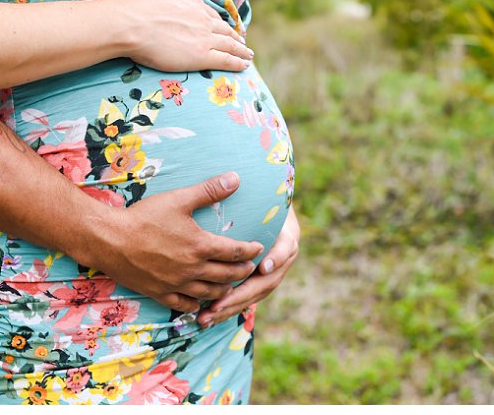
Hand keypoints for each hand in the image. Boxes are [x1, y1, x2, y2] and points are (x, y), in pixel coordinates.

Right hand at [72, 172, 263, 311]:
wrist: (108, 239)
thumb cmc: (143, 217)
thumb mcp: (179, 199)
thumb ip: (209, 190)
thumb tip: (236, 178)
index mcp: (201, 246)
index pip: (236, 252)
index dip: (251, 251)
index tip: (259, 248)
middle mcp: (192, 269)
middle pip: (227, 275)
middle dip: (242, 271)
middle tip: (251, 268)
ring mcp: (176, 283)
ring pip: (208, 293)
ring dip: (224, 290)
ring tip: (231, 286)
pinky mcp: (159, 293)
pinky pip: (183, 305)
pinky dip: (195, 305)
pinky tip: (199, 303)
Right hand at [119, 0, 251, 72]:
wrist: (134, 24)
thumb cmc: (139, 10)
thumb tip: (175, 0)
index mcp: (193, 5)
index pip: (212, 16)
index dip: (221, 24)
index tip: (226, 28)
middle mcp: (203, 20)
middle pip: (225, 30)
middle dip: (235, 37)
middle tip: (243, 43)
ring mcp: (205, 38)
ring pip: (230, 45)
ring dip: (241, 51)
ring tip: (248, 55)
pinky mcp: (202, 56)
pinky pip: (226, 60)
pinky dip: (238, 63)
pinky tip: (245, 66)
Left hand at [198, 206, 300, 326]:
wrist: (265, 212)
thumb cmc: (258, 203)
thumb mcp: (258, 197)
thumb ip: (246, 195)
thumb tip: (231, 178)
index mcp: (287, 237)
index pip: (286, 249)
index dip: (277, 259)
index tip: (263, 266)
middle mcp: (282, 259)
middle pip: (267, 282)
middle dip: (242, 295)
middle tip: (219, 304)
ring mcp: (271, 273)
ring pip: (254, 295)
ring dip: (231, 307)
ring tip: (207, 317)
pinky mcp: (257, 282)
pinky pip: (244, 298)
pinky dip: (227, 308)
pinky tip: (206, 316)